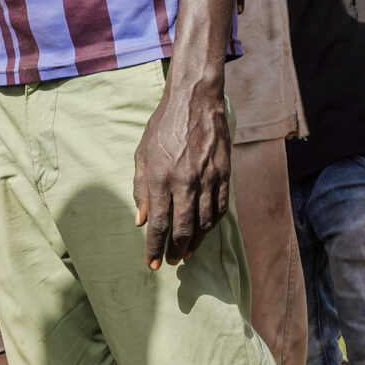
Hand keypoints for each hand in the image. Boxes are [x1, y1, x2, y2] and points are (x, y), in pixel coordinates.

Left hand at [132, 70, 231, 269]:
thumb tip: (140, 220)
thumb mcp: (142, 155)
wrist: (194, 101)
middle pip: (183, 228)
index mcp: (161, 178)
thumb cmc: (163, 127)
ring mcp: (207, 179)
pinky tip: (205, 232)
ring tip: (186, 252)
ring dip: (195, 242)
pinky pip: (219, 208)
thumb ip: (140, 189)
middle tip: (170, 261)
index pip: (158, 223)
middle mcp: (185, 182)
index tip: (152, 263)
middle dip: (175, 249)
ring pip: (204, 222)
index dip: (154, 247)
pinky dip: (212, 225)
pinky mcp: (224, 174)